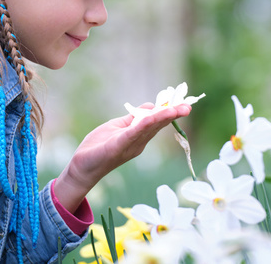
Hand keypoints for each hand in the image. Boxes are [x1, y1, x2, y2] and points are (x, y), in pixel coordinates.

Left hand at [53, 103, 190, 211]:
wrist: (82, 167)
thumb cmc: (98, 146)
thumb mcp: (118, 127)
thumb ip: (134, 117)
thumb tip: (151, 105)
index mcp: (139, 137)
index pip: (157, 121)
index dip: (169, 112)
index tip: (183, 103)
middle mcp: (139, 142)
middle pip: (158, 125)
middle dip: (173, 115)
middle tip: (188, 106)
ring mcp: (130, 145)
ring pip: (150, 128)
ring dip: (164, 117)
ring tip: (178, 109)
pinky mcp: (118, 146)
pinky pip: (133, 133)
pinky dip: (145, 124)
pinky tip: (153, 115)